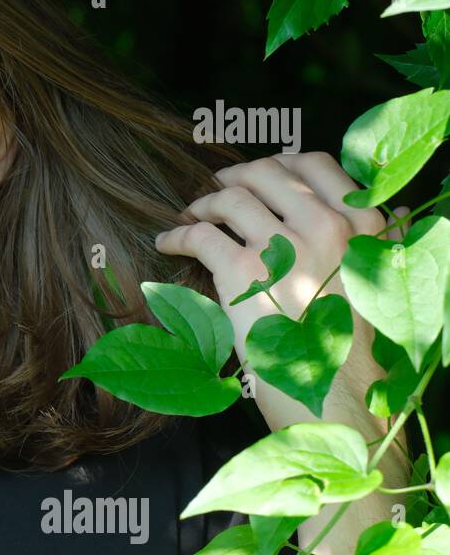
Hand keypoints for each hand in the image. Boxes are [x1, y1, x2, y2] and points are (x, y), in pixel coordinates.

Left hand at [154, 151, 408, 431]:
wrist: (334, 391)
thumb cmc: (353, 343)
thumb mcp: (381, 280)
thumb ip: (375, 240)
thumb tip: (385, 208)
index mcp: (363, 224)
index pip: (315, 164)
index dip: (278, 163)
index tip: (258, 175)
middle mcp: (326, 227)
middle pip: (266, 174)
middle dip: (234, 177)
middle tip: (217, 189)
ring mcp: (283, 246)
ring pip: (230, 199)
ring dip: (204, 203)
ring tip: (191, 215)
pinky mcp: (243, 270)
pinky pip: (201, 235)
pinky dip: (178, 234)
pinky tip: (169, 241)